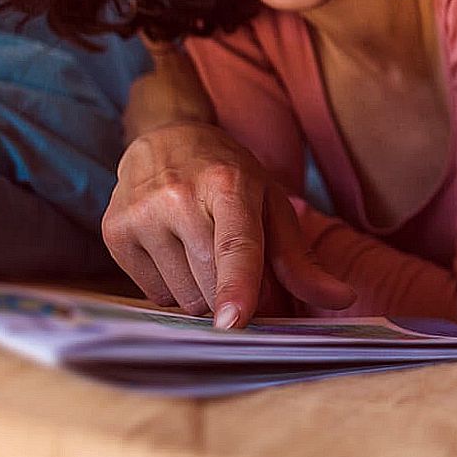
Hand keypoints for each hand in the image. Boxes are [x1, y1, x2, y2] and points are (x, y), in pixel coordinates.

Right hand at [101, 121, 355, 327]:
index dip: (236, 284)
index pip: (234, 243)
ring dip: (200, 292)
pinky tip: (174, 251)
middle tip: (235, 268)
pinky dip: (172, 286)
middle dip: (229, 295)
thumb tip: (342, 300)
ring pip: (181, 297)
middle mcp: (178, 197)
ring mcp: (140, 214)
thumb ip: (301, 259)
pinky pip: (153, 294)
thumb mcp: (272, 204)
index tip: (233, 321)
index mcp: (229, 185)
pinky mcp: (113, 232)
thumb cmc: (228, 175)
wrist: (165, 136)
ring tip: (199, 251)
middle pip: (209, 284)